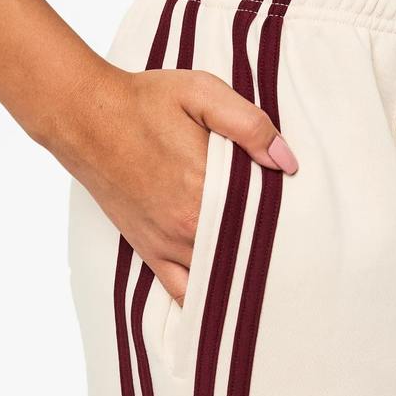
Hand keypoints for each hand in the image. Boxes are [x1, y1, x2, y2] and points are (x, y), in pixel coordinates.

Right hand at [53, 60, 298, 305]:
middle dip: (275, 254)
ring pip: (220, 278)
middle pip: (248, 253)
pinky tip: (227, 303)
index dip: (290, 220)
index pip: (265, 217)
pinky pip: (182, 292)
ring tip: (277, 281)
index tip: (311, 222)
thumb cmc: (144, 102)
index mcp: (207, 186)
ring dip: (246, 279)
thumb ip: (249, 124)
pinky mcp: (150, 252)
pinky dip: (206, 301)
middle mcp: (189, 225)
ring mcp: (168, 244)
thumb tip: (286, 162)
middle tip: (305, 256)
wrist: (85, 117)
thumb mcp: (201, 93)